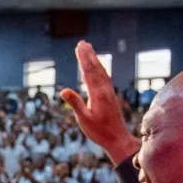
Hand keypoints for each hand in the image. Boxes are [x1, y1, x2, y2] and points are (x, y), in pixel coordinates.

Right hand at [59, 42, 135, 166]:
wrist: (118, 139)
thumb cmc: (100, 132)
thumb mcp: (84, 120)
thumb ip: (75, 104)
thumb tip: (63, 91)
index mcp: (98, 94)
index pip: (88, 72)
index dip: (83, 58)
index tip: (79, 47)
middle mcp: (105, 90)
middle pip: (96, 68)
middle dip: (89, 55)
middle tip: (83, 43)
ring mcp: (109, 93)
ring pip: (101, 72)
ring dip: (95, 60)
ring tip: (89, 50)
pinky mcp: (111, 97)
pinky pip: (105, 78)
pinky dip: (99, 69)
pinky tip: (97, 69)